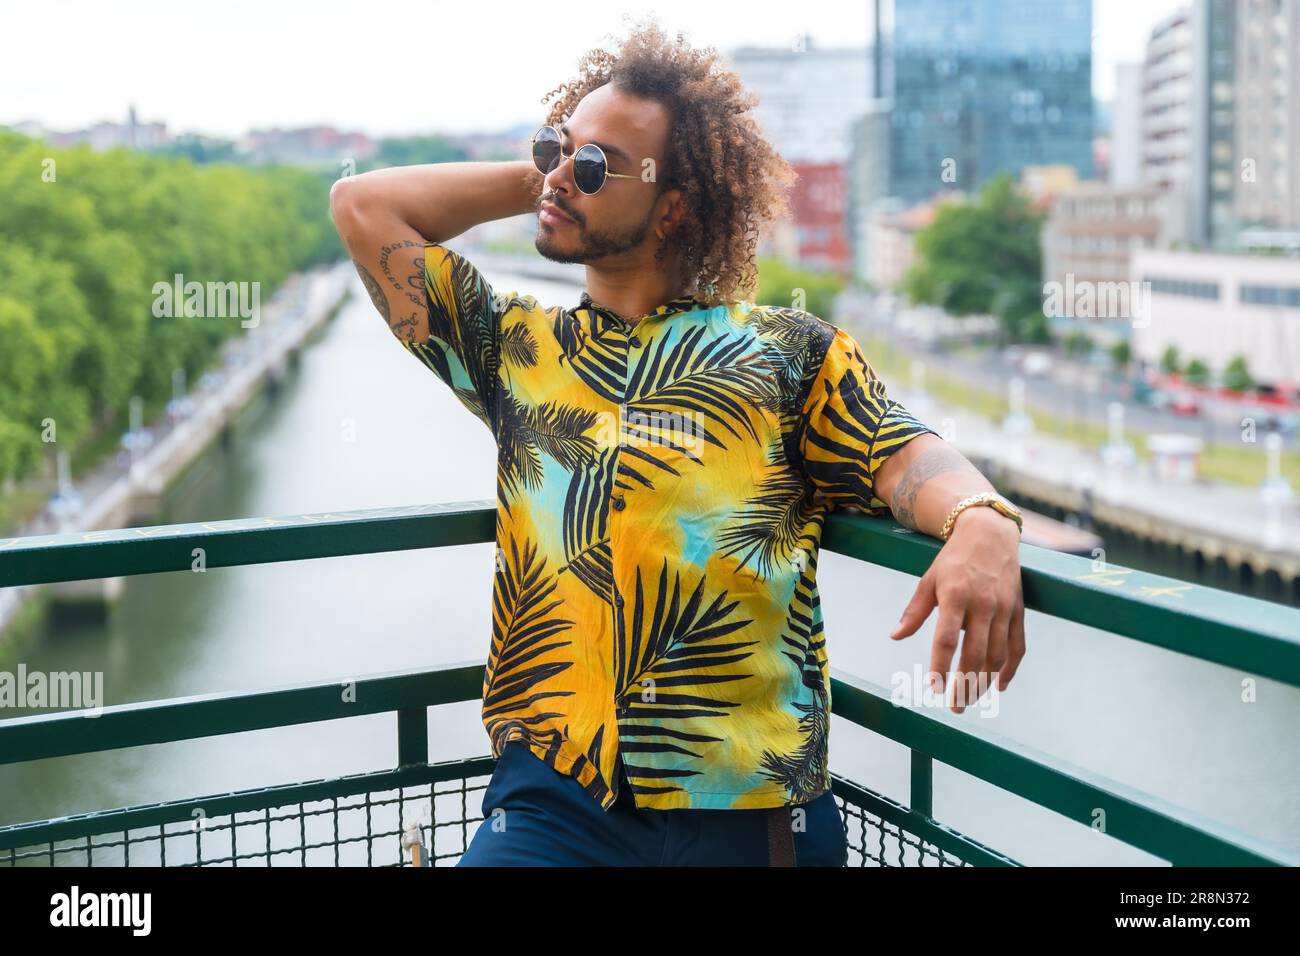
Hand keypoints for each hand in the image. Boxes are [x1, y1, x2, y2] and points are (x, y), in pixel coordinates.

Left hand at [889, 505, 1025, 712]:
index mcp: (956, 595)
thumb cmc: (953, 559)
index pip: (947, 638)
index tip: (935, 687)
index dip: (941, 665)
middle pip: (975, 653)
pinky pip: (1017, 646)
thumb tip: (895, 636)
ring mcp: (1004, 608)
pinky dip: (1010, 669)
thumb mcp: (928, 579)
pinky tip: (999, 686)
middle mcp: (983, 603)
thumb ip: (914, 611)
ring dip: (985, 682)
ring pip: (997, 655)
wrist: (990, 533)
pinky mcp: (1019, 610)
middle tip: (955, 707)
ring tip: (971, 699)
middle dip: (965, 684)